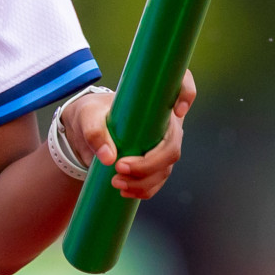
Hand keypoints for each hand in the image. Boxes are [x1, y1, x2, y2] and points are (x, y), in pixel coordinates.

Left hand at [61, 69, 196, 199]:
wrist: (86, 132)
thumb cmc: (91, 115)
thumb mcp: (87, 117)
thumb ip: (94, 132)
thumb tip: (109, 158)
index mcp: (152, 100)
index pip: (182, 83)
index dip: (187, 92)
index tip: (178, 110)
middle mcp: (164, 122)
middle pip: (172, 144)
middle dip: (150, 162)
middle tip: (120, 167)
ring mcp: (162, 145)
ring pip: (165, 167)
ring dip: (144, 180)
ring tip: (116, 182)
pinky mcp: (154, 165)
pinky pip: (156, 180)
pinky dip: (143, 189)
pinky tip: (125, 192)